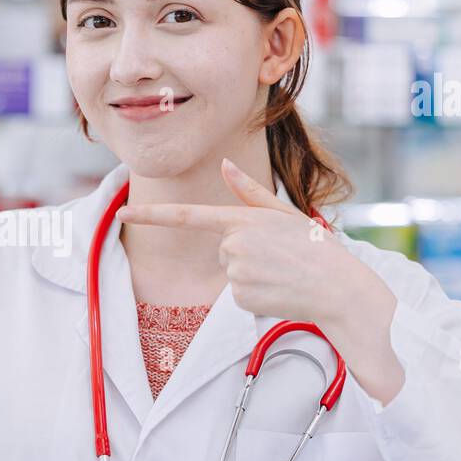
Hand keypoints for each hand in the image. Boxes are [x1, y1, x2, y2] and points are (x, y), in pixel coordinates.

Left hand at [116, 158, 404, 404]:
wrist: (339, 288)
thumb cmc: (315, 247)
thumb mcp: (283, 214)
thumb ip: (249, 192)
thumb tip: (224, 163)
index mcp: (242, 219)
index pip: (187, 216)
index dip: (151, 216)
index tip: (121, 215)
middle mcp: (233, 243)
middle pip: (222, 247)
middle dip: (245, 252)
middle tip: (278, 256)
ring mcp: (235, 271)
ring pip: (230, 271)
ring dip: (253, 274)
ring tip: (281, 273)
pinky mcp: (240, 297)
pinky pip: (237, 295)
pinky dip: (255, 294)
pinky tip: (278, 290)